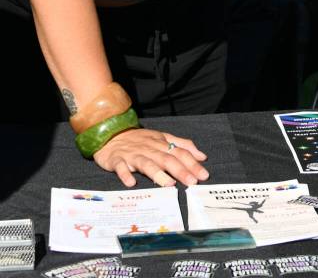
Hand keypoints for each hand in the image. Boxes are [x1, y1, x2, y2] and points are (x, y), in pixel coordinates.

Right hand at [92, 128, 209, 187]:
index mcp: (162, 143)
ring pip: (147, 163)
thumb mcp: (163, 138)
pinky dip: (126, 174)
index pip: (180, 152)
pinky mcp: (117, 160)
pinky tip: (131, 183)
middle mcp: (149, 148)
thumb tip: (202, 156)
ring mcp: (133, 154)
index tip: (204, 175)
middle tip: (192, 182)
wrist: (111, 134)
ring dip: (158, 174)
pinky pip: (121, 167)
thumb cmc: (140, 140)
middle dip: (181, 170)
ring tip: (170, 184)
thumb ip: (182, 146)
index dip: (193, 163)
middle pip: (167, 159)